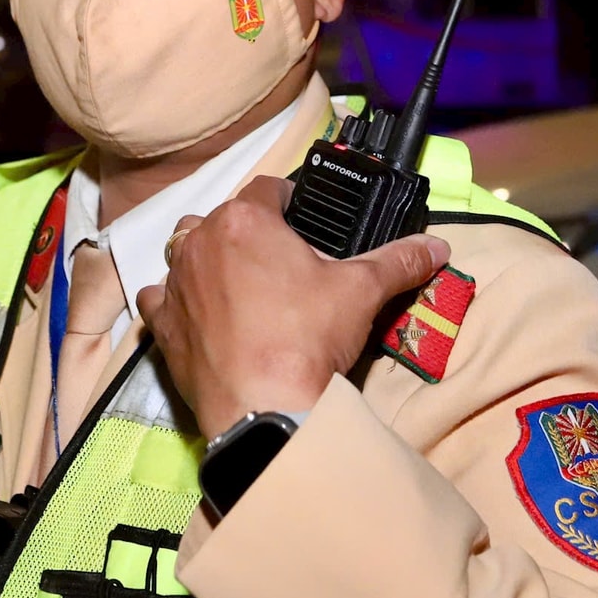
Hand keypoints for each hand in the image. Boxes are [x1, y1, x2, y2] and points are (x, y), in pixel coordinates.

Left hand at [136, 176, 450, 438]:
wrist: (264, 408)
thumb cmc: (308, 338)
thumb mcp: (361, 292)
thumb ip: (398, 261)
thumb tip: (437, 246)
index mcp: (245, 221)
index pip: (267, 189)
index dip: (288, 199)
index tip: (303, 217)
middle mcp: (199, 242)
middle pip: (222, 219)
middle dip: (247, 232)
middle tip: (278, 261)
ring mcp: (175, 284)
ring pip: (184, 254)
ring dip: (207, 261)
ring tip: (239, 286)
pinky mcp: (161, 326)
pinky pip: (159, 299)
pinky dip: (174, 302)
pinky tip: (197, 315)